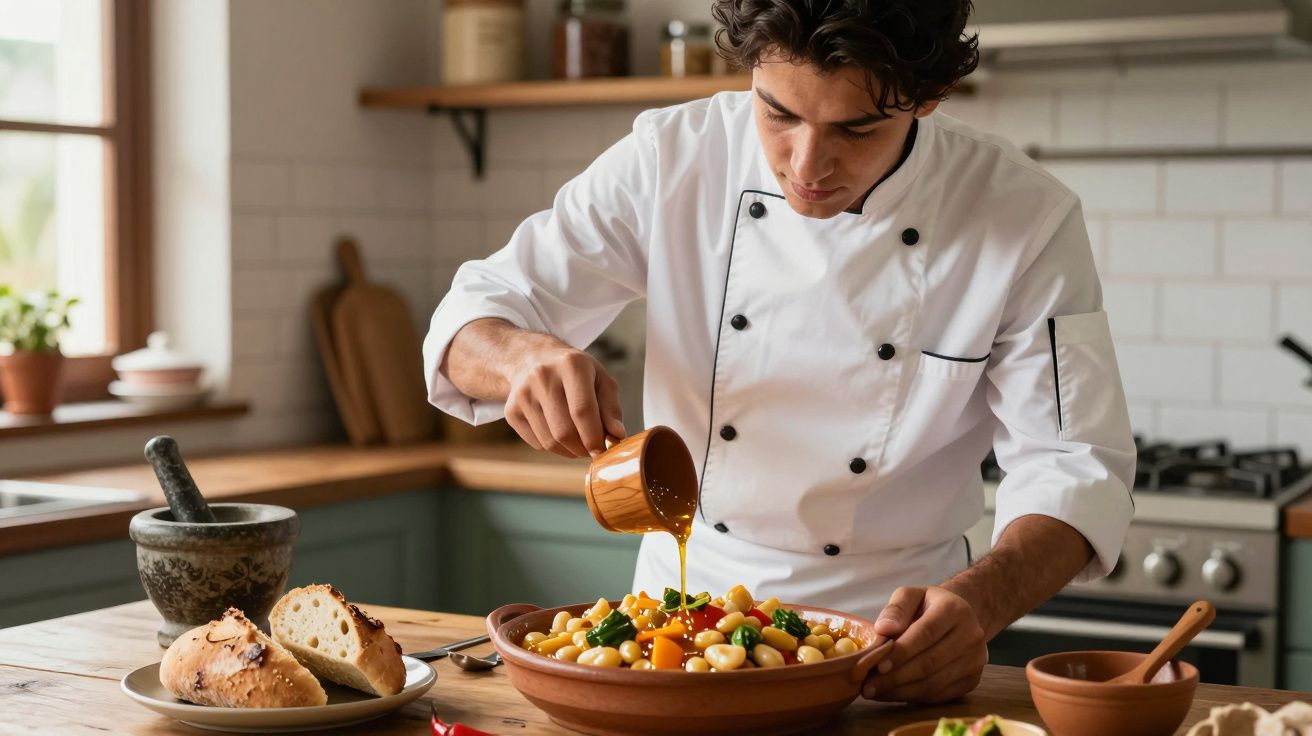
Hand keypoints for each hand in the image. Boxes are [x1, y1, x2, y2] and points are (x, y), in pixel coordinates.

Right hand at [504, 341, 625, 458]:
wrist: (532, 359)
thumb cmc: (575, 373)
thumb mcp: (600, 379)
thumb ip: (611, 407)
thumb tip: (617, 434)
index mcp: (571, 365)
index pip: (582, 410)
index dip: (594, 436)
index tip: (602, 450)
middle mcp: (542, 376)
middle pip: (564, 431)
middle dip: (582, 448)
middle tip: (592, 449)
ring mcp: (523, 394)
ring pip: (549, 442)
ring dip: (568, 451)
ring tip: (578, 442)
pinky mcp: (511, 411)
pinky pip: (537, 443)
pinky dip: (553, 447)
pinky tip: (559, 433)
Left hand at [862, 586, 986, 702]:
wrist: (960, 617)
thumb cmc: (928, 606)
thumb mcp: (910, 595)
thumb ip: (896, 608)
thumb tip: (884, 629)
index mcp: (955, 609)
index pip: (926, 633)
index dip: (901, 652)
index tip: (877, 665)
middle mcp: (971, 635)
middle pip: (930, 663)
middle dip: (896, 677)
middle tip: (868, 685)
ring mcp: (975, 660)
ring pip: (934, 683)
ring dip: (901, 691)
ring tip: (875, 691)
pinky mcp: (972, 680)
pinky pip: (940, 695)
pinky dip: (913, 697)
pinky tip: (892, 694)